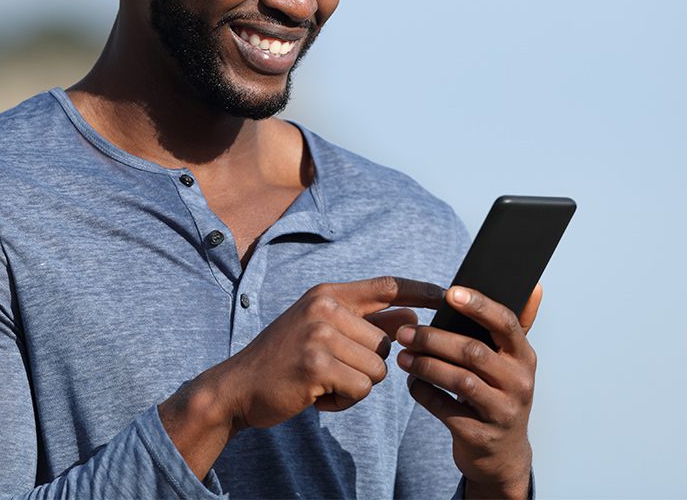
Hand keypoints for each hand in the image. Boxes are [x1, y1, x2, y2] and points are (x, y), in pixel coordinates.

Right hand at [160, 275, 443, 478]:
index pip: (386, 286)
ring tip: (322, 382)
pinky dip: (343, 401)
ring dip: (355, 385)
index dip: (420, 289)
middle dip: (367, 365)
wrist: (238, 386)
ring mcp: (320, 334)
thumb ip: (365, 321)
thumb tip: (413, 314)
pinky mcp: (317, 364)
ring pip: (377, 369)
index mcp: (328, 294)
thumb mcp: (322, 330)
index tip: (449, 294)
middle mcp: (325, 307)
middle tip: (330, 370)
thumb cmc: (284, 360)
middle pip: (386, 342)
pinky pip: (360, 389)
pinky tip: (316, 395)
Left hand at [395, 284, 542, 499]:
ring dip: (424, 365)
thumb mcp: (513, 363)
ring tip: (402, 356)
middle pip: (473, 352)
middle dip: (433, 339)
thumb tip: (534, 285)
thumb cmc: (500, 394)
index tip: (450, 292)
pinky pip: (444, 408)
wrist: (502, 456)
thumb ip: (517, 325)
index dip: (478, 306)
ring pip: (458, 380)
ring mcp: (501, 412)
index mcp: (525, 358)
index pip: (506, 324)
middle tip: (404, 332)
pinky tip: (411, 383)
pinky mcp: (479, 435)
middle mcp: (519, 383)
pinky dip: (423, 393)